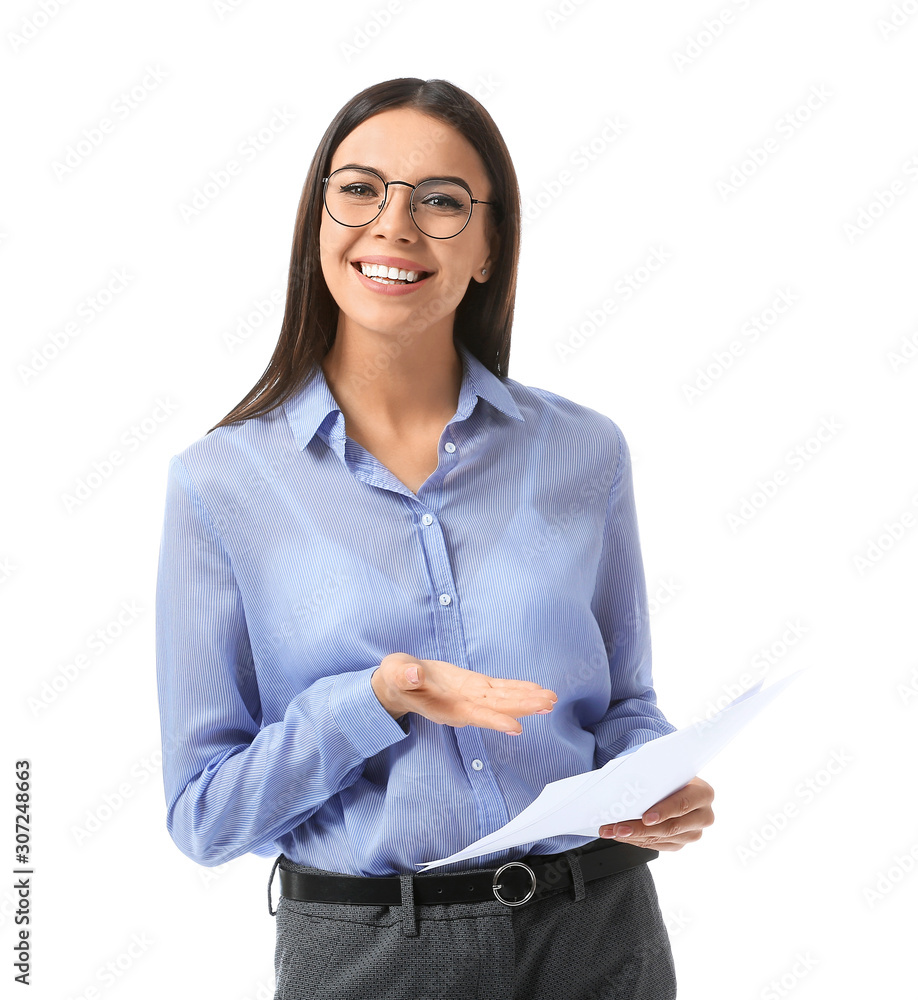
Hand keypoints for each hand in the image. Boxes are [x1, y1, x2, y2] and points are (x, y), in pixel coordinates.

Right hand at [371, 653, 557, 733]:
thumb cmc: (396, 679)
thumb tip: (414, 673)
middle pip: (497, 708)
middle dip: (523, 707)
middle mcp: (463, 705)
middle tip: (549, 705)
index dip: (494, 720)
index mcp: (445, 705)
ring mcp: (470, 697)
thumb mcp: (395, 673)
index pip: (474, 714)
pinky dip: (517, 689)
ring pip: (502, 700)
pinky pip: (499, 690)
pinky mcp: (473, 686)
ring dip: (527, 700)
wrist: (398, 683)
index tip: (516, 727)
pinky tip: (534, 691)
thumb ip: (404, 675)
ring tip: (550, 700)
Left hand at [598, 776, 714, 850]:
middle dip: (640, 828)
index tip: (645, 817)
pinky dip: (636, 840)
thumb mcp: (666, 769)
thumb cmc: (670, 774)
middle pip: (670, 827)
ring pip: (660, 838)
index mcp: (703, 793)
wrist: (677, 784)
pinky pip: (657, 845)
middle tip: (619, 827)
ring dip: (633, 836)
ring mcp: (693, 832)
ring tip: (612, 831)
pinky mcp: (681, 843)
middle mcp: (703, 816)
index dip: (664, 811)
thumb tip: (626, 782)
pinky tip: (622, 834)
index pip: (684, 804)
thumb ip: (654, 776)